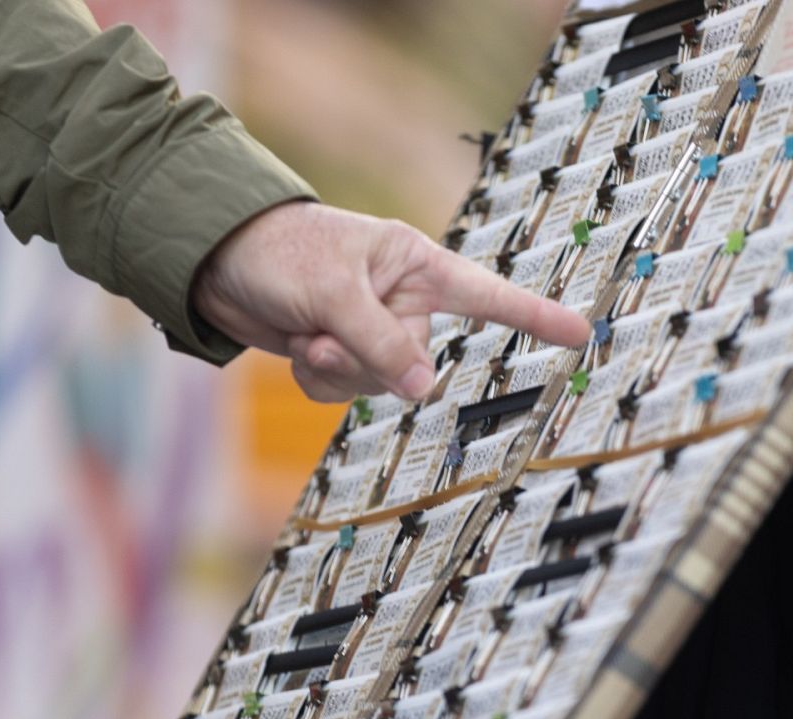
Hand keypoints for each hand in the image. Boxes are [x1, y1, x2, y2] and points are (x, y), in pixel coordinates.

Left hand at [192, 202, 590, 401]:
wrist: (212, 260)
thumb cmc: (279, 253)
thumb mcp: (334, 295)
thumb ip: (382, 343)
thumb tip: (424, 389)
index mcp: (416, 266)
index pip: (488, 296)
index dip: (535, 317)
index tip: (580, 333)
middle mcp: (400, 299)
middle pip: (415, 360)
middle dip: (366, 359)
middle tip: (324, 332)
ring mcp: (370, 328)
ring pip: (377, 384)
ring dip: (337, 371)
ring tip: (305, 335)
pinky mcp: (338, 350)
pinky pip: (345, 391)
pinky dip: (318, 379)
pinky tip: (294, 348)